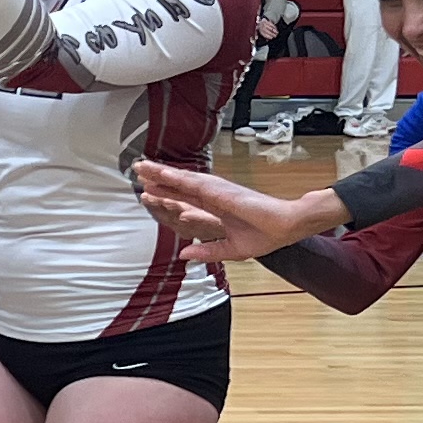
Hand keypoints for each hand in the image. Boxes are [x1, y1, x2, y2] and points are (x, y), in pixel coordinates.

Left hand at [133, 157, 321, 266]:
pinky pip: (195, 184)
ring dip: (162, 174)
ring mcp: (217, 192)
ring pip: (183, 181)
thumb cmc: (265, 235)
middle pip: (179, 187)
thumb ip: (207, 250)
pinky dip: (177, 178)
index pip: (184, 201)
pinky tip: (161, 173)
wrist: (286, 227)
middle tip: (137, 171)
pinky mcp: (222, 192)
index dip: (165, 196)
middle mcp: (213, 197)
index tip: (148, 193)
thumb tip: (185, 255)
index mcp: (215, 209)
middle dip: (158, 180)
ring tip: (141, 167)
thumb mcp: (231, 249)